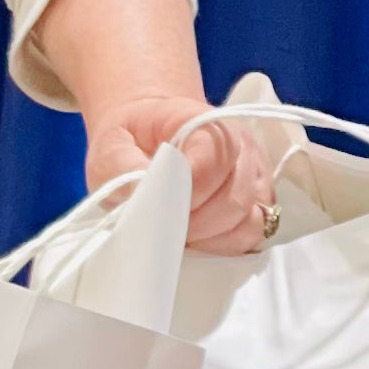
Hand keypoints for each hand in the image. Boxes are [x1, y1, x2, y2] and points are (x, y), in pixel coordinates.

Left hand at [85, 93, 277, 251]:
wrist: (146, 133)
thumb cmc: (130, 140)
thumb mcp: (109, 147)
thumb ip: (120, 166)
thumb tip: (141, 193)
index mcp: (205, 125)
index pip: (211, 165)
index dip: (184, 195)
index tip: (157, 208)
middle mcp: (241, 146)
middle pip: (233, 200)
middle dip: (195, 223)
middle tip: (164, 226)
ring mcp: (255, 174)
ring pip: (249, 220)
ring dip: (211, 237)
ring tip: (180, 232)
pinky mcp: (259, 199)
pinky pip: (255, 232)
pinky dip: (227, 244)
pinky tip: (200, 238)